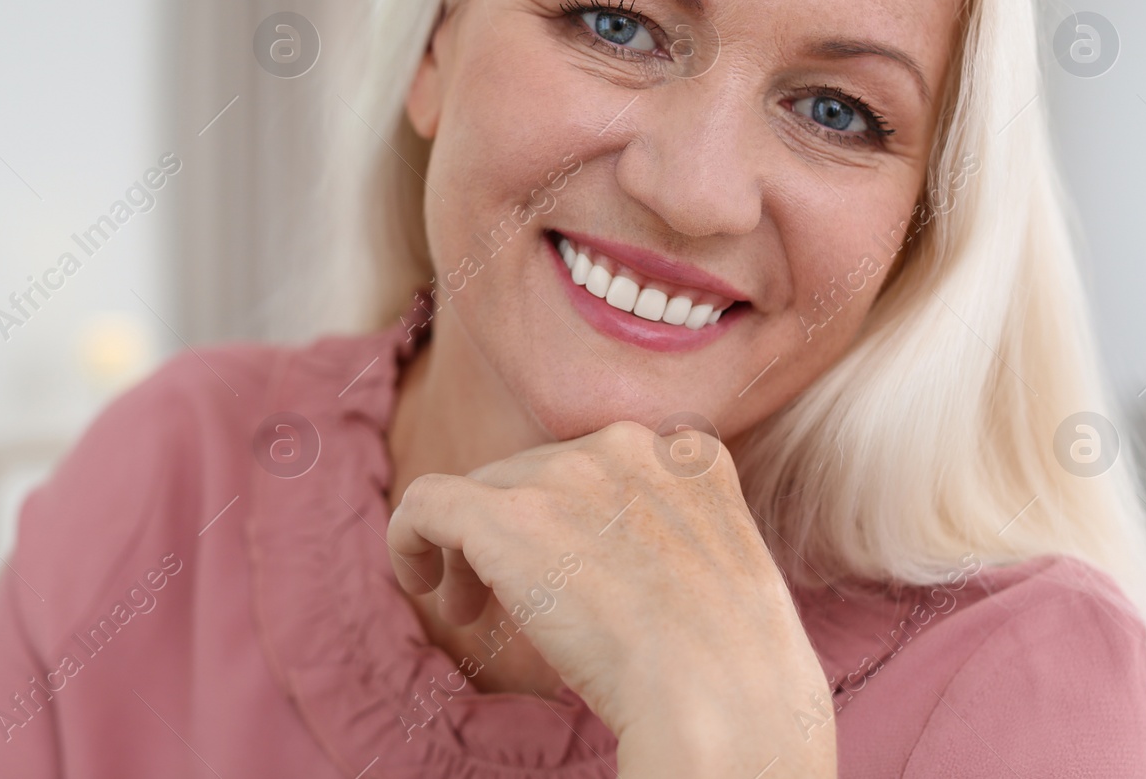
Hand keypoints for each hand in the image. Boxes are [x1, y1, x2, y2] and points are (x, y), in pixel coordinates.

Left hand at [386, 419, 836, 777]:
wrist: (723, 699)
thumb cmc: (735, 672)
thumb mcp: (725, 576)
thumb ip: (673, 544)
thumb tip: (617, 568)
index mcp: (688, 455)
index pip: (603, 466)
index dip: (572, 517)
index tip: (569, 571)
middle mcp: (626, 446)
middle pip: (536, 474)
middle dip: (516, 535)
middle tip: (506, 608)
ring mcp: (567, 474)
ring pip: (484, 490)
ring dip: (471, 547)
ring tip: (471, 610)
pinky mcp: (505, 515)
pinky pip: (427, 502)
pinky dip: (410, 539)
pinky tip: (418, 583)